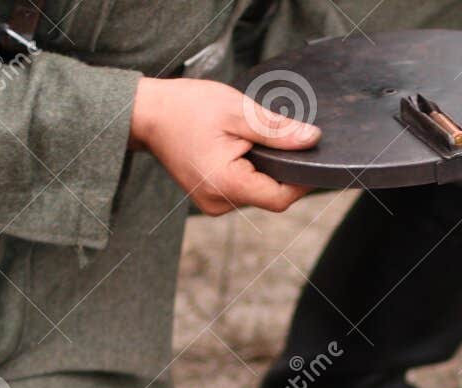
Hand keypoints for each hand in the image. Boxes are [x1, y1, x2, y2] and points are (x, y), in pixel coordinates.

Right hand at [128, 78, 318, 215]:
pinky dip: (249, 171)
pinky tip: (239, 148)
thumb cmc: (187, 108)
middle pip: (270, 196)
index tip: (311, 155)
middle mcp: (219, 203)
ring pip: (258, 192)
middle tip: (275, 136)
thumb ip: (277, 129)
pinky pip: (243, 189)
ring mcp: (214, 204)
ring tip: (248, 139)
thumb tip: (312, 139)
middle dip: (281, 169)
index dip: (302, 180)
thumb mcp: (237, 111)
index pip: (280, 198)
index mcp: (226, 185)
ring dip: (264, 169)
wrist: (148, 114)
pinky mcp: (212, 198)